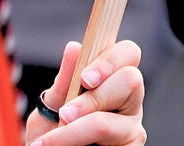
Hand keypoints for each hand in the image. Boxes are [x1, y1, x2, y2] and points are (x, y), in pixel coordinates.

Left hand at [23, 40, 146, 145]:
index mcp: (111, 80)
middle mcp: (129, 100)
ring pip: (115, 118)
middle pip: (132, 80)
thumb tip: (75, 47)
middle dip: (93, 97)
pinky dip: (77, 142)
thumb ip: (64, 79)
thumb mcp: (52, 104)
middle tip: (65, 113)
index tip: (85, 78)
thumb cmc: (51, 130)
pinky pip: (112, 142)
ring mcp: (132, 126)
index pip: (128, 53)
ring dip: (78, 128)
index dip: (110, 60)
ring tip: (52, 139)